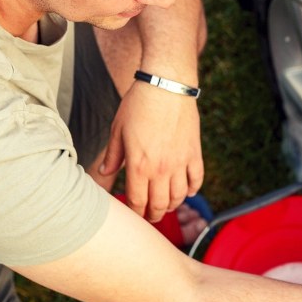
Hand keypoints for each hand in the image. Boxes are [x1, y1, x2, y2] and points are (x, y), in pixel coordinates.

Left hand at [97, 80, 203, 222]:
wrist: (166, 86)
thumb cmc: (138, 105)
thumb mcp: (118, 130)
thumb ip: (112, 155)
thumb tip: (104, 173)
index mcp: (138, 165)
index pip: (137, 200)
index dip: (136, 211)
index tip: (134, 214)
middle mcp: (160, 169)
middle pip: (159, 204)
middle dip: (154, 215)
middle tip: (151, 216)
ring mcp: (180, 162)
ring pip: (179, 196)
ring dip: (172, 205)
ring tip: (166, 205)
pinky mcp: (194, 153)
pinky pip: (197, 179)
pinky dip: (193, 189)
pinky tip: (187, 191)